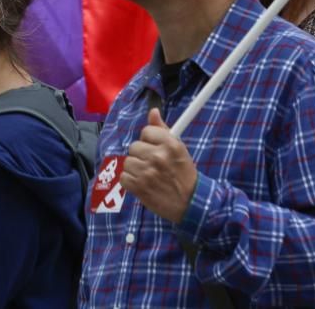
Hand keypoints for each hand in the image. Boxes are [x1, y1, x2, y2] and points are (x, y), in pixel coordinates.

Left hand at [121, 108, 197, 222]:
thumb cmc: (184, 175)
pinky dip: (130, 182)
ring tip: (149, 175)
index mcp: (170, 145)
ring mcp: (147, 172)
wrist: (191, 203)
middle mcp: (158, 156)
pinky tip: (143, 184)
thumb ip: (163, 130)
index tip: (156, 149)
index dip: (149, 140)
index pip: (146, 131)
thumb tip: (153, 111)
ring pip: (127, 162)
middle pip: (134, 146)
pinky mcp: (138, 187)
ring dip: (135, 169)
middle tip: (153, 165)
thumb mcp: (179, 149)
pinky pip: (123, 177)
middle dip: (141, 155)